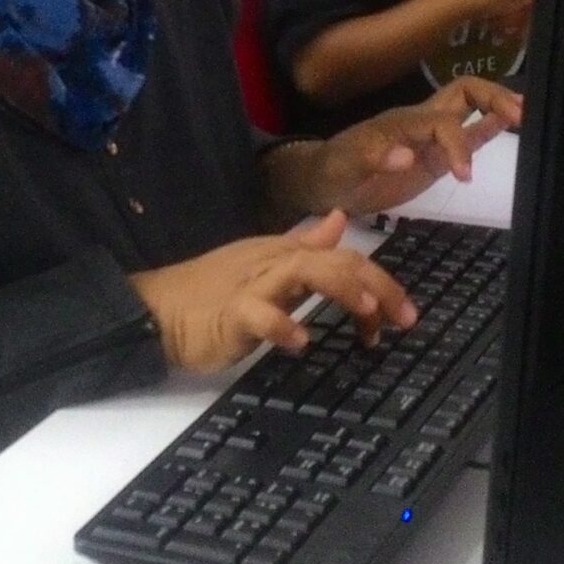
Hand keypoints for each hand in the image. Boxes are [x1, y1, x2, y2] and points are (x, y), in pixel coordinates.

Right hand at [129, 212, 416, 372]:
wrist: (157, 309)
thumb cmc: (211, 292)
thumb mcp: (266, 265)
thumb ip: (305, 246)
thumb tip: (338, 222)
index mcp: (286, 253)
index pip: (345, 258)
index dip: (381, 282)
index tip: (404, 315)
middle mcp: (275, 262)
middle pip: (336, 262)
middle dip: (378, 288)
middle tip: (406, 320)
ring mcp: (252, 286)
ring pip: (304, 273)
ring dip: (341, 290)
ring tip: (367, 313)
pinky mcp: (230, 313)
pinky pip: (258, 315)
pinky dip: (281, 326)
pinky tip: (301, 341)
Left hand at [306, 77, 522, 216]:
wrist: (323, 184)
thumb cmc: (333, 171)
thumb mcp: (345, 167)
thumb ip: (373, 158)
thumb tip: (408, 156)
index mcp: (403, 122)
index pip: (443, 122)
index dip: (457, 143)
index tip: (463, 175)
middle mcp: (422, 122)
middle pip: (464, 92)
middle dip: (493, 97)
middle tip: (521, 115)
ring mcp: (431, 138)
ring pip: (471, 109)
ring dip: (498, 107)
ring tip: (527, 115)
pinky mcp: (436, 158)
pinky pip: (468, 137)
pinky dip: (491, 129)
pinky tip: (511, 128)